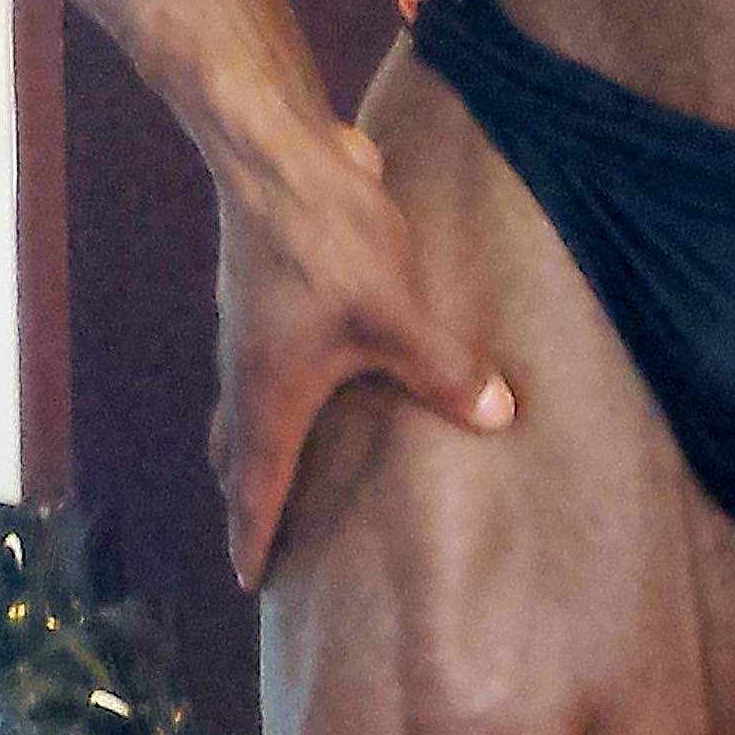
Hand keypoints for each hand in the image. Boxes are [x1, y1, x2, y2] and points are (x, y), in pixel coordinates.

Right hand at [209, 118, 512, 589]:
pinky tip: (307, 379)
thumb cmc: (328, 241)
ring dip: (254, 444)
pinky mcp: (260, 292)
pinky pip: (256, 362)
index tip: (247, 581)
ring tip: (279, 469)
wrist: (276, 153)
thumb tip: (499, 416)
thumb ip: (447, 371)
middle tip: (262, 535)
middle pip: (236, 453)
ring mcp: (246, 328)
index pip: (253, 487)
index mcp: (270, 395)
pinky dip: (271, 393)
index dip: (252, 536)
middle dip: (248, 497)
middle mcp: (245, 370)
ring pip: (242, 406)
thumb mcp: (400, 314)